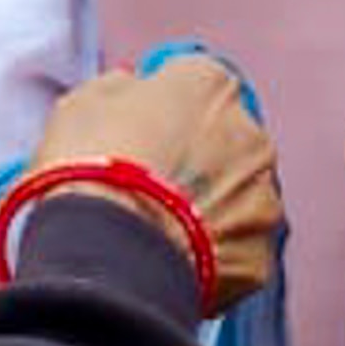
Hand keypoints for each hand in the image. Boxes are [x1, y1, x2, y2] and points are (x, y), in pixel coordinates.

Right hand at [27, 49, 282, 315]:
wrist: (109, 255)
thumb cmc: (93, 173)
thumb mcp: (82, 104)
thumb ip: (120, 89)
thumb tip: (129, 90)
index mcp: (209, 86)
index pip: (197, 85)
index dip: (165, 112)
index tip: (143, 135)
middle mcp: (250, 134)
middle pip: (227, 140)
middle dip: (196, 160)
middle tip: (150, 187)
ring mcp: (261, 197)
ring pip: (239, 197)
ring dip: (210, 207)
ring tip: (159, 229)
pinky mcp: (259, 254)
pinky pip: (238, 250)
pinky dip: (214, 257)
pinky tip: (174, 260)